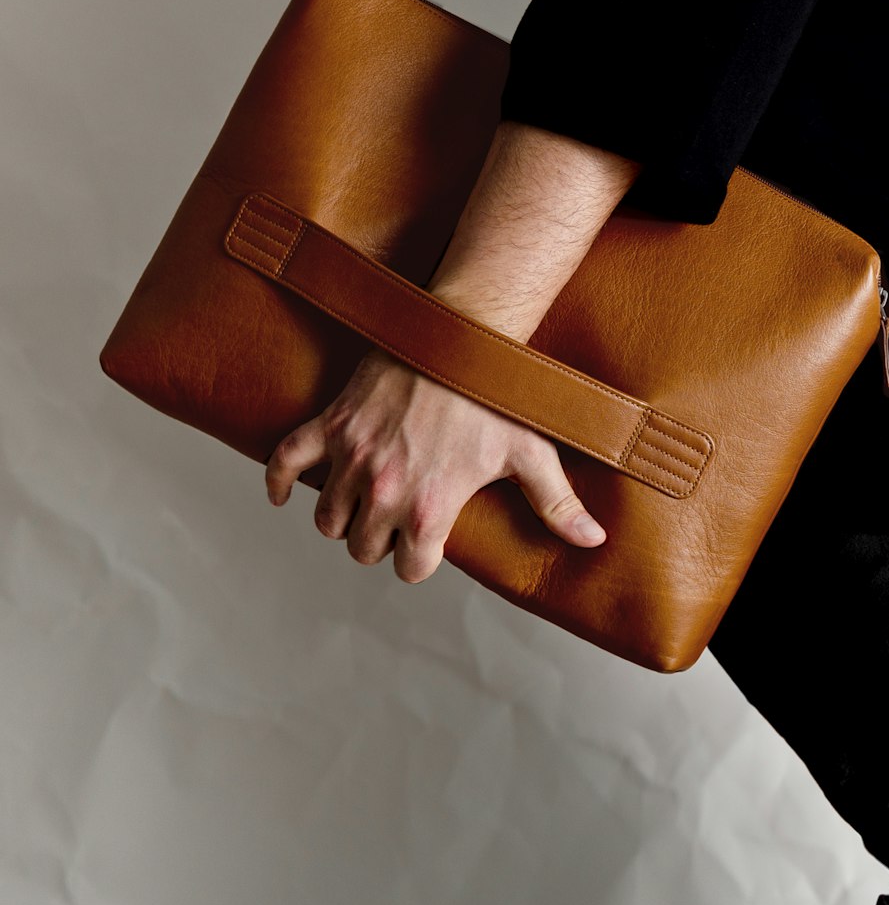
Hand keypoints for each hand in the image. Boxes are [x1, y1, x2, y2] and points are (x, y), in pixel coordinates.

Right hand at [264, 345, 606, 582]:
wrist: (458, 334)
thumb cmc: (496, 396)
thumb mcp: (532, 454)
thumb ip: (558, 505)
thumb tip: (593, 542)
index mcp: (429, 507)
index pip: (409, 570)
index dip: (421, 561)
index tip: (430, 545)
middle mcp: (385, 490)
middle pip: (363, 549)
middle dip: (381, 542)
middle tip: (399, 521)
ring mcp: (352, 458)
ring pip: (328, 520)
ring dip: (343, 519)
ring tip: (364, 504)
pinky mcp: (331, 426)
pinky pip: (284, 463)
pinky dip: (279, 483)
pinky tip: (286, 496)